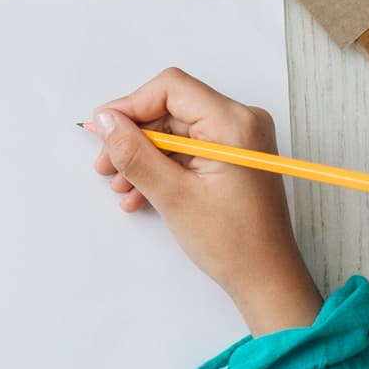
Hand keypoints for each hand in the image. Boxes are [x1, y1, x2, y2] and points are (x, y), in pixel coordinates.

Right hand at [91, 68, 322, 335]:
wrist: (266, 280)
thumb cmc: (231, 241)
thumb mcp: (172, 195)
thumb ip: (134, 153)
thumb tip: (105, 120)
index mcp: (234, 122)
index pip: (170, 88)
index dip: (130, 106)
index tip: (102, 130)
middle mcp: (241, 121)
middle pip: (170, 109)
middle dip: (133, 137)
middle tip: (105, 166)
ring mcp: (238, 139)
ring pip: (174, 130)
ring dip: (142, 156)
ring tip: (121, 188)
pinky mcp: (232, 156)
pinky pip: (187, 148)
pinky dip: (161, 167)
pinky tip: (140, 194)